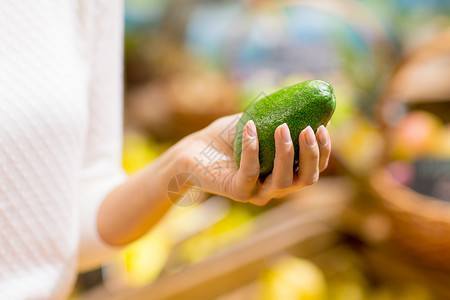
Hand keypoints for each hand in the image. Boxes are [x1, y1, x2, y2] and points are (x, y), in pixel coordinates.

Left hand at [178, 113, 330, 204]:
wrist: (193, 149)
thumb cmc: (228, 137)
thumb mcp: (260, 124)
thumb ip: (282, 118)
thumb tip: (309, 102)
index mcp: (284, 174)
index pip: (313, 170)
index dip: (323, 152)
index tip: (322, 127)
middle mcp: (274, 187)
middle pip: (306, 180)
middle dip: (311, 155)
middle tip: (306, 129)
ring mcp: (256, 192)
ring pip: (283, 181)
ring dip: (287, 153)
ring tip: (282, 127)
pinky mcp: (237, 191)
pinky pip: (251, 172)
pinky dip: (253, 148)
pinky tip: (251, 126)